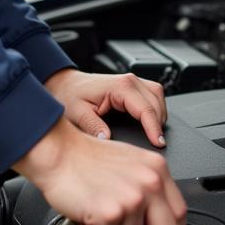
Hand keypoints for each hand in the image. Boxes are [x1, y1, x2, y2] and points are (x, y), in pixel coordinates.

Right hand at [13, 117, 185, 224]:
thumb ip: (149, 189)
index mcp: (157, 169)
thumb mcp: (131, 164)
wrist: (59, 152)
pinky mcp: (111, 212)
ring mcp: (132, 198)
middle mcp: (149, 182)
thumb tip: (158, 219)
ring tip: (100, 210)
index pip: (180, 213)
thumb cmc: (87, 159)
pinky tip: (88, 212)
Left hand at [44, 68, 167, 147]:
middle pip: (157, 102)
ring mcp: (132, 82)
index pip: (146, 109)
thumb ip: (93, 126)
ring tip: (155, 135)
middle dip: (159, 123)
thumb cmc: (70, 96)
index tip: (158, 143)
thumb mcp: (78, 114)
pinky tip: (149, 122)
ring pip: (158, 96)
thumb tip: (108, 139)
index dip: (154, 128)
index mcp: (120, 86)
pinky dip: (154, 109)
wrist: (65, 85)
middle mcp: (129, 81)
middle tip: (157, 144)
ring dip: (159, 115)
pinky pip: (152, 95)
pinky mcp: (132, 86)